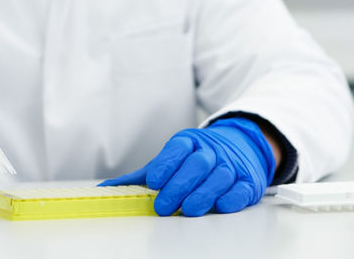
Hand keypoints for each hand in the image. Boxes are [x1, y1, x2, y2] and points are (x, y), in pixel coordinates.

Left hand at [98, 118, 275, 216]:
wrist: (240, 149)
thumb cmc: (196, 161)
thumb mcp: (170, 161)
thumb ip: (141, 177)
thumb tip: (105, 189)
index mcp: (190, 142)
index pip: (178, 149)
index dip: (166, 164)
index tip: (154, 181)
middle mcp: (212, 151)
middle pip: (197, 164)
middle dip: (180, 186)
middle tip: (164, 206)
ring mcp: (231, 165)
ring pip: (219, 177)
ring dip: (203, 194)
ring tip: (189, 210)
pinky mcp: (247, 181)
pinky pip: (241, 188)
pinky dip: (230, 198)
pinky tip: (219, 206)